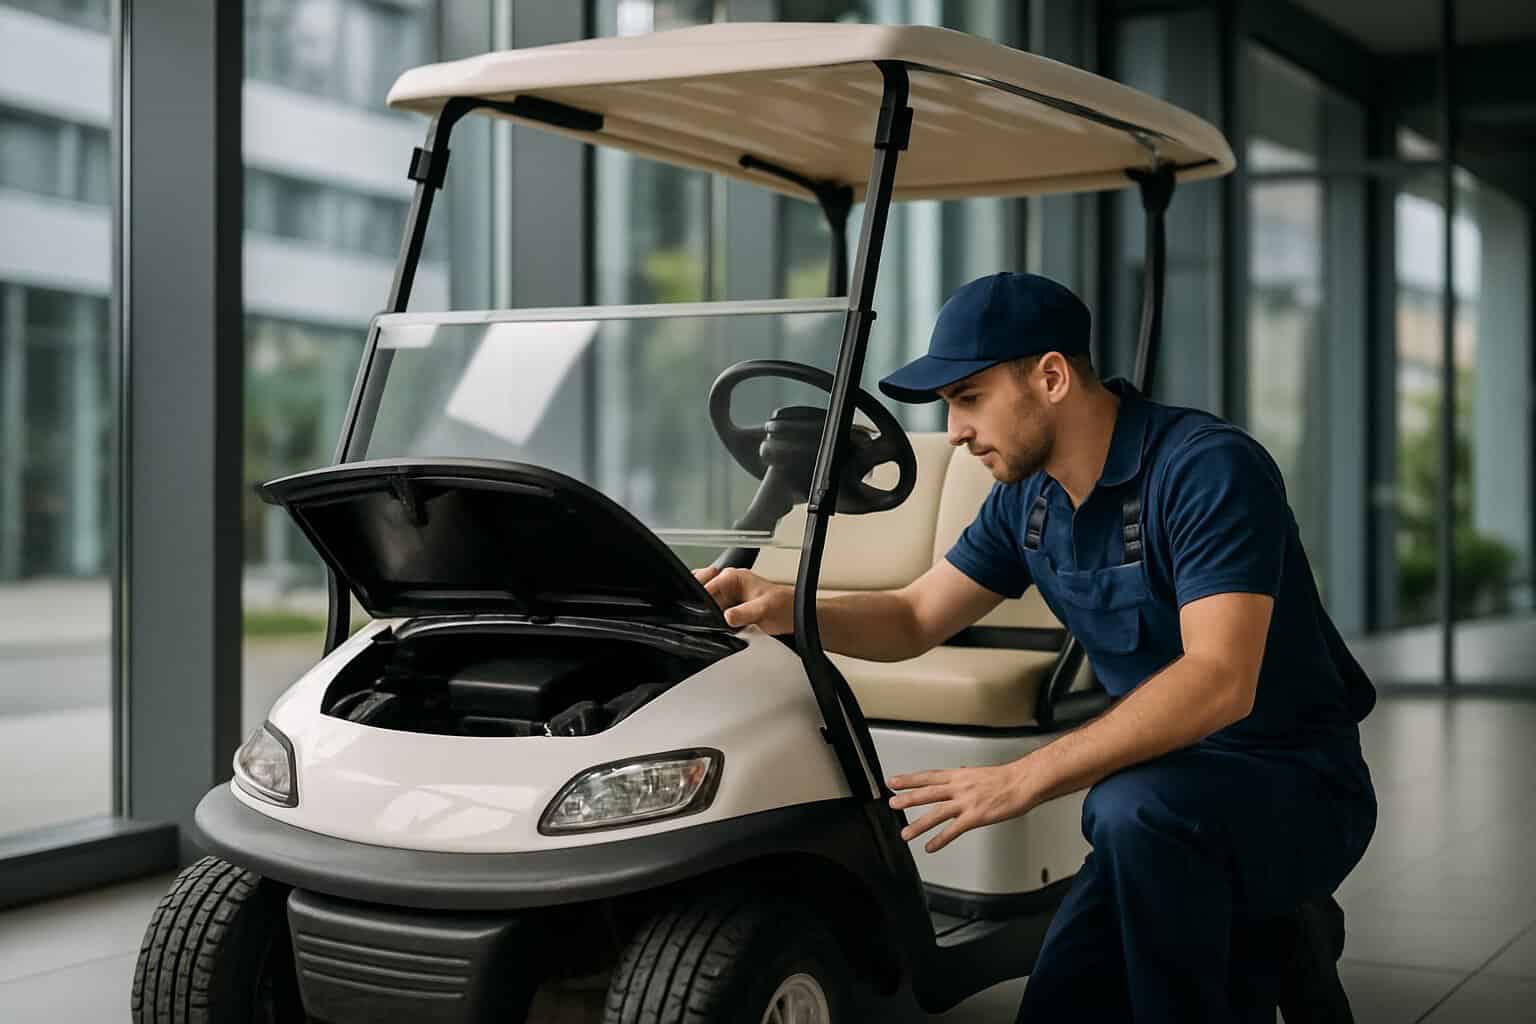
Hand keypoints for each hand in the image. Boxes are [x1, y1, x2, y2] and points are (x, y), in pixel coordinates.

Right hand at [692, 566, 792, 633]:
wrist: (794, 616)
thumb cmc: (784, 605)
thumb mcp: (764, 609)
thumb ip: (745, 612)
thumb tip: (727, 616)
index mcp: (734, 577)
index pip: (707, 583)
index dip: (700, 596)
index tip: (698, 609)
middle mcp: (728, 584)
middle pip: (699, 587)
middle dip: (695, 599)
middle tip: (698, 614)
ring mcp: (727, 597)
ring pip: (703, 600)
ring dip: (701, 609)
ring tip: (705, 621)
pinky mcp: (727, 609)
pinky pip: (710, 612)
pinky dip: (707, 618)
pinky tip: (709, 626)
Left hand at [888, 763, 1036, 852]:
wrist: (1023, 782)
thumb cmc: (1006, 778)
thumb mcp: (979, 773)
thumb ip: (964, 777)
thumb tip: (957, 775)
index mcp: (959, 775)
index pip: (928, 776)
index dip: (909, 779)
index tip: (894, 781)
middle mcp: (959, 787)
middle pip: (927, 793)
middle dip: (907, 799)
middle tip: (892, 804)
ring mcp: (966, 802)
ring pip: (936, 813)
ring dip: (919, 824)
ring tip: (906, 833)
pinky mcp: (975, 817)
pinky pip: (953, 830)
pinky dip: (940, 839)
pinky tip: (931, 847)